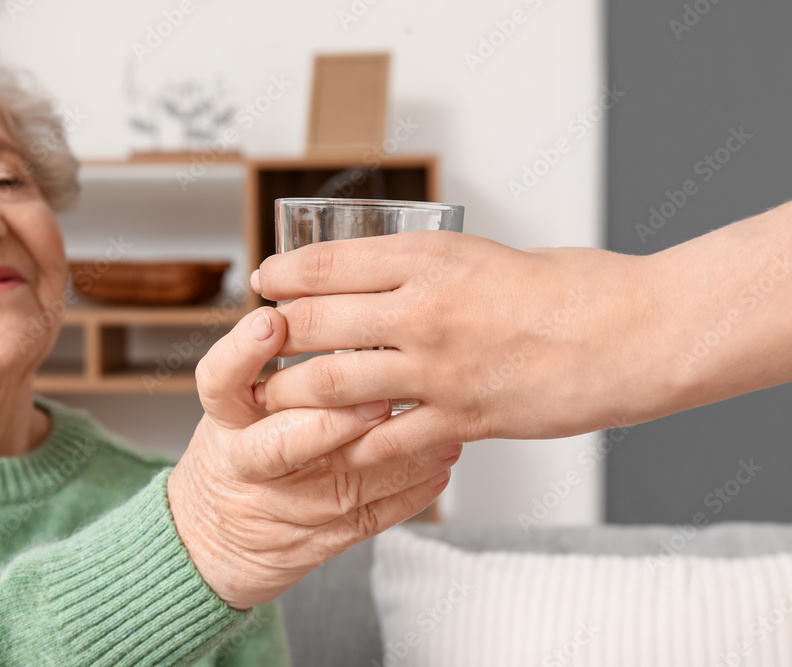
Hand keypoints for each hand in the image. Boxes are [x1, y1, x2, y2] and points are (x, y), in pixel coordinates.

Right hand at [167, 306, 459, 609]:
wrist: (216, 535)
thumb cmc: (240, 448)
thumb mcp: (235, 402)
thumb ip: (270, 357)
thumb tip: (323, 292)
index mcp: (226, 420)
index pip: (220, 382)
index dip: (242, 353)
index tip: (270, 321)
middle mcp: (249, 463)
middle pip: (279, 445)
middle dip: (330, 421)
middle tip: (376, 395)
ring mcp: (286, 507)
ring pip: (341, 485)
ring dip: (394, 454)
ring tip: (436, 424)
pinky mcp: (321, 538)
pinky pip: (372, 516)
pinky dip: (412, 489)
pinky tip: (439, 458)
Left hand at [251, 231, 659, 447]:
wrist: (630, 335)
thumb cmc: (569, 287)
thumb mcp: (486, 255)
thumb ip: (429, 269)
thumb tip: (382, 279)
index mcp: (428, 259)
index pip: (327, 262)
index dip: (284, 274)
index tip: (265, 281)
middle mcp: (421, 311)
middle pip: (314, 322)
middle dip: (273, 335)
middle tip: (258, 341)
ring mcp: (436, 368)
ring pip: (331, 383)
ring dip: (291, 393)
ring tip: (273, 397)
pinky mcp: (459, 416)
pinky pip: (382, 437)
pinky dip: (350, 442)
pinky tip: (332, 443)